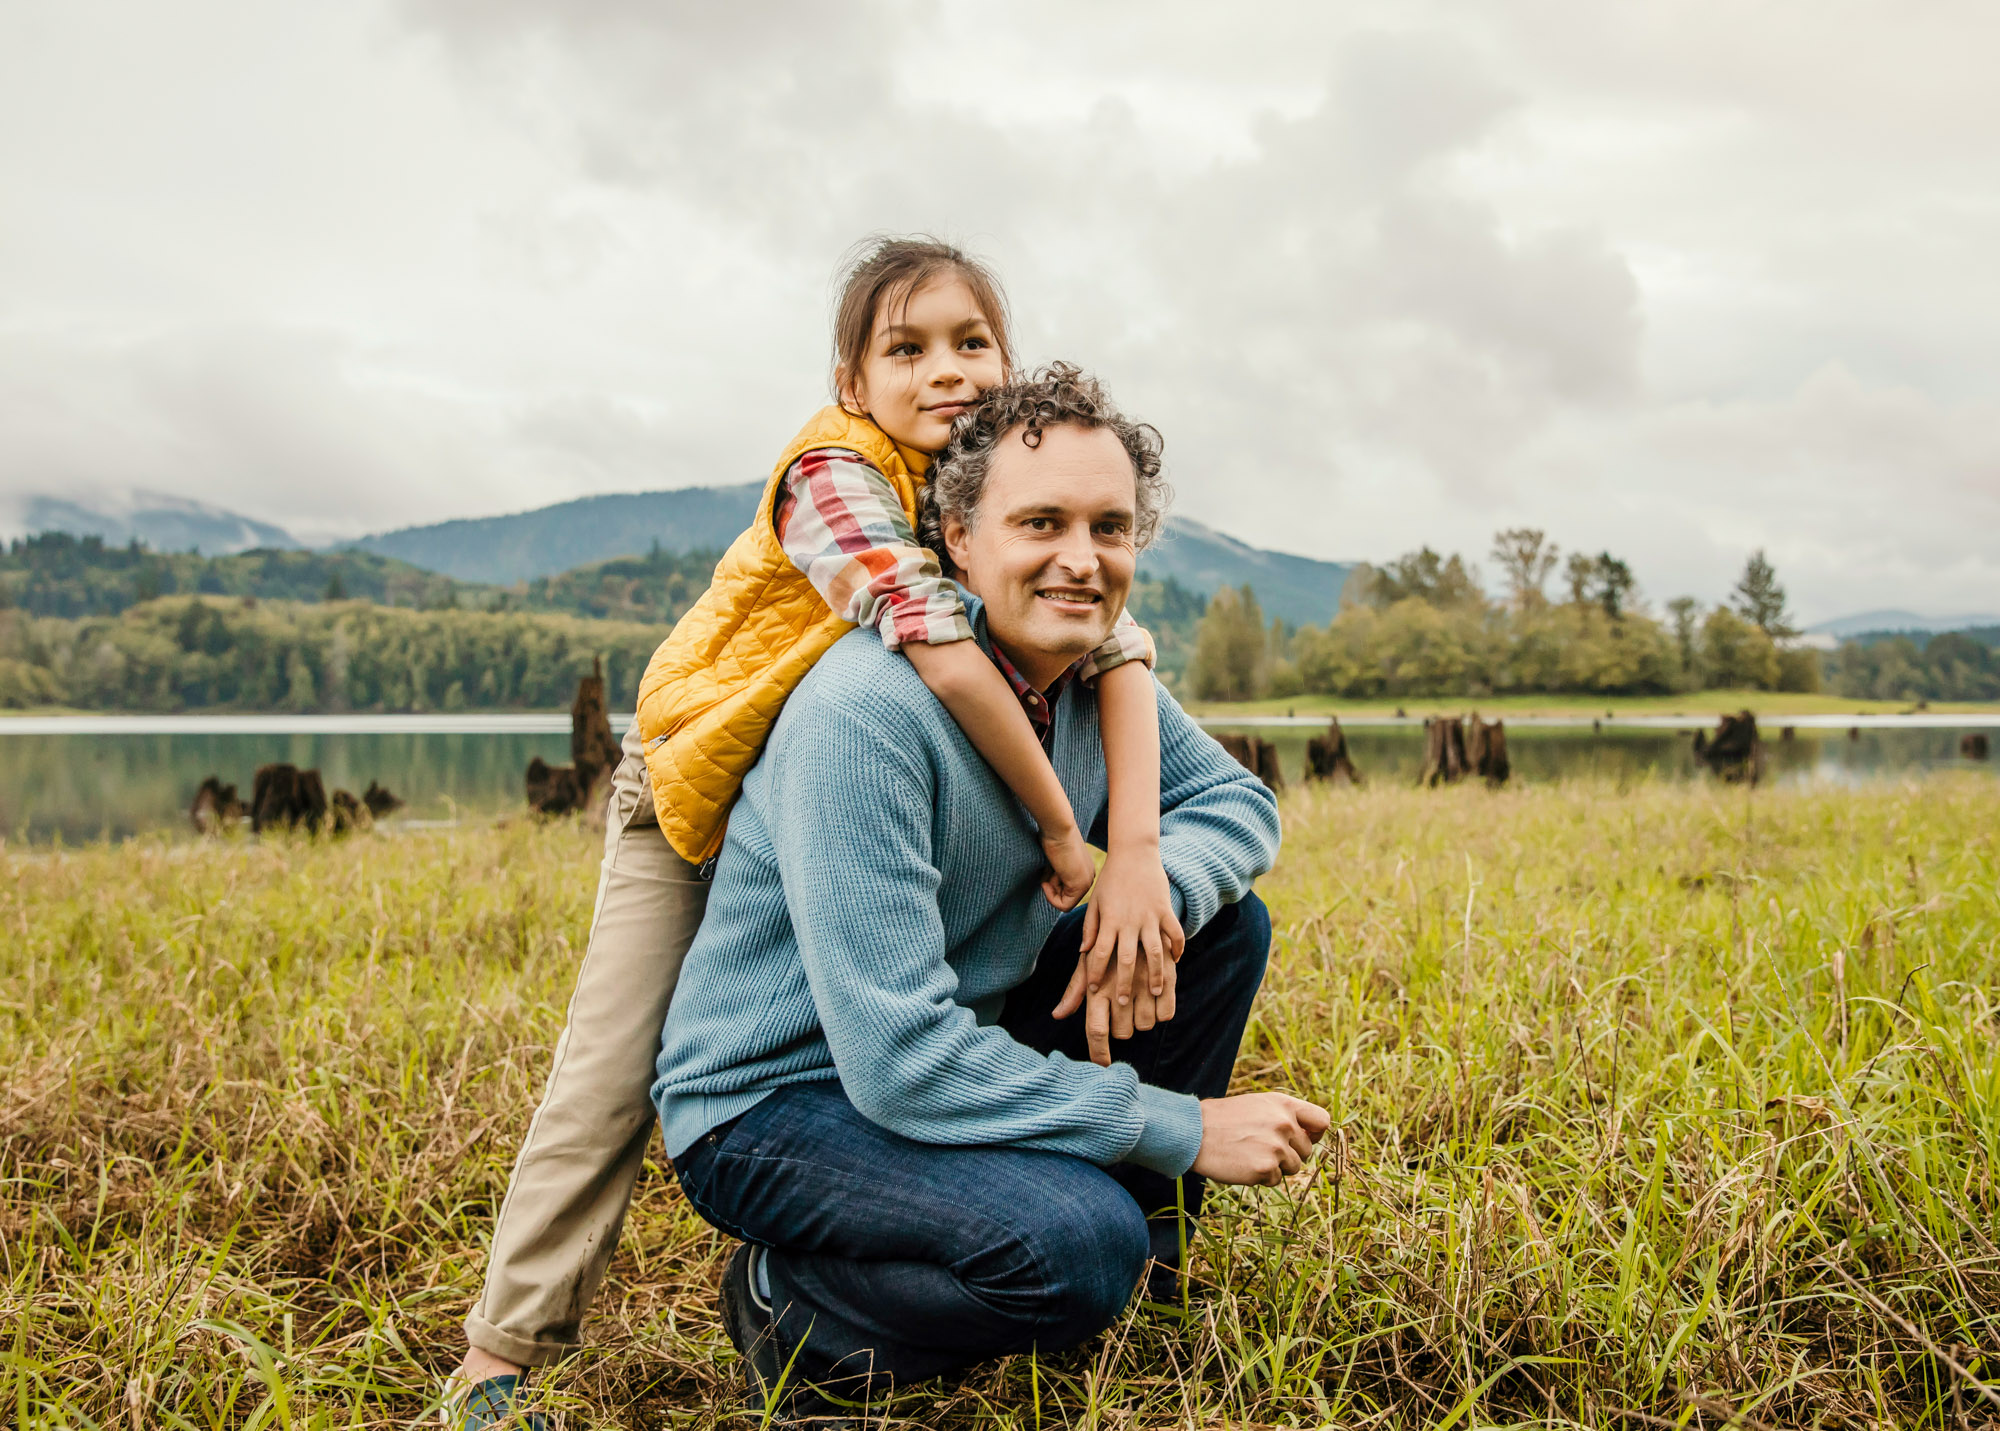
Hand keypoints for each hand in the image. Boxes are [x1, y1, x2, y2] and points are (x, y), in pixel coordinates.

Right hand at [1039, 823, 1094, 911]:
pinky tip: (1047, 881)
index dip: (1052, 885)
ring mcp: (1086, 882)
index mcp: (1085, 871)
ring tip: (1050, 870)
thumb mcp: (1054, 860)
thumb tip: (1047, 887)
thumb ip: (1056, 875)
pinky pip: (1063, 906)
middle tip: (1049, 871)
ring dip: (1050, 890)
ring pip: (1064, 904)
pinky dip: (1051, 897)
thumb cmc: (1052, 838)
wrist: (1058, 827)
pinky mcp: (1079, 885)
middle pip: (1066, 899)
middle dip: (1051, 888)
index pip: (1067, 892)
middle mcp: (1089, 878)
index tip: (1048, 870)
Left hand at [1052, 846, 1184, 1065]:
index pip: (1099, 953)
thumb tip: (1084, 951)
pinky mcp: (1166, 910)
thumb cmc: (1111, 880)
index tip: (1092, 989)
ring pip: (1154, 952)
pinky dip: (1177, 948)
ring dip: (1154, 974)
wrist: (1134, 853)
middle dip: (1123, 983)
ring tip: (1154, 992)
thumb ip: (1091, 927)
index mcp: (1109, 920)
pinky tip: (1175, 961)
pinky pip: (1175, 933)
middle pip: (1125, 959)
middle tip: (1122, 1003)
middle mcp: (1129, 921)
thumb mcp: (1096, 902)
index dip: (1094, 972)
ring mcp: (1150, 916)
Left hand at [1053, 939, 1174, 1066]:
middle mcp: (1122, 982)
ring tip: (1138, 1000)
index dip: (1098, 1053)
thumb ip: (1076, 989)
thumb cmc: (1107, 937)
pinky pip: (1167, 1012)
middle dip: (1122, 1028)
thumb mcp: (1088, 959)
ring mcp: (1147, 977)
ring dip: (1142, 1020)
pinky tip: (1156, 998)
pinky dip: (1162, 1011)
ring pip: (1146, 1024)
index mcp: (1098, 980)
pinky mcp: (1170, 970)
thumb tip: (1058, 1015)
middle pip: (1122, 1032)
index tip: (1102, 1067)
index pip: (1096, 1029)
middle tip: (1121, 1010)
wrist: (1136, 897)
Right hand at [1190, 1093, 1329, 1185]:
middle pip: (1306, 1151)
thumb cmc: (1223, 1119)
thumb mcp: (1258, 1105)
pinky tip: (1242, 1164)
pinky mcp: (1266, 1168)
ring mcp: (1276, 1147)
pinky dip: (1261, 1177)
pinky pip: (1275, 1180)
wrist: (1193, 1132)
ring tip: (1249, 1154)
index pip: (1322, 1121)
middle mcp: (1285, 1124)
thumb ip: (1285, 1116)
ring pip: (1293, 1168)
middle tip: (1260, 1147)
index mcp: (1284, 1105)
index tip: (1305, 1140)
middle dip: (1289, 1154)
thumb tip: (1311, 1136)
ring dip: (1275, 1167)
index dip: (1315, 1134)